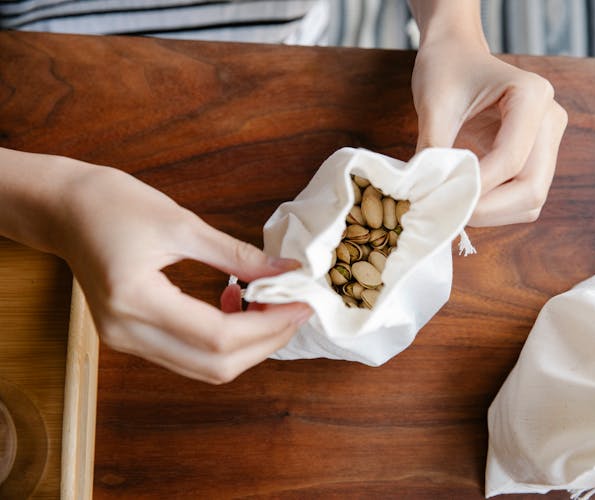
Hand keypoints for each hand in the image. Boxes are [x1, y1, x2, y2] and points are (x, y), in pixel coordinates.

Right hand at [58, 162, 311, 383]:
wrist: (62, 209)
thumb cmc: (113, 204)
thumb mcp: (182, 222)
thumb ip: (238, 255)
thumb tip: (287, 271)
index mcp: (135, 300)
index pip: (219, 336)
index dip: (270, 325)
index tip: (302, 304)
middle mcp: (127, 333)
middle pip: (215, 366)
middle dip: (265, 342)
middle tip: (294, 309)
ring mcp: (125, 342)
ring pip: (203, 368)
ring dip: (246, 344)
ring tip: (270, 304)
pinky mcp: (130, 338)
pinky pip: (188, 354)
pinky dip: (222, 340)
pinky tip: (235, 302)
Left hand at [412, 36, 566, 225]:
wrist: (457, 55)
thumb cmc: (445, 69)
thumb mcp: (433, 104)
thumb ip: (433, 149)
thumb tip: (428, 195)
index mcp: (532, 95)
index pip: (512, 158)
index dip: (478, 186)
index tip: (442, 196)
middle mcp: (550, 119)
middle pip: (532, 188)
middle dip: (489, 209)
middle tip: (450, 212)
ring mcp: (548, 140)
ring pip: (532, 200)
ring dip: (493, 214)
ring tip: (455, 206)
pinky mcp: (539, 157)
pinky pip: (523, 198)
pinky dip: (496, 209)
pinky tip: (467, 200)